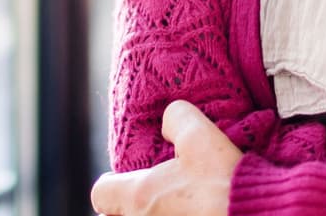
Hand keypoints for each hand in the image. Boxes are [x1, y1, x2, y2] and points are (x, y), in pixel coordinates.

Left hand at [90, 100, 242, 214]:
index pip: (101, 194)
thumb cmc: (225, 182)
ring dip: (158, 214)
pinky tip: (200, 215)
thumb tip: (168, 122)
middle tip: (158, 194)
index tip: (128, 178)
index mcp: (140, 197)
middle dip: (133, 206)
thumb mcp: (200, 135)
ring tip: (181, 207)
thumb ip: (176, 119)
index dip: (112, 183)